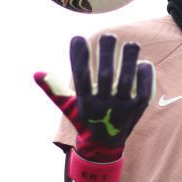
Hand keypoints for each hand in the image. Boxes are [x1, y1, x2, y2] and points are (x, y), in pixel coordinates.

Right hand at [35, 34, 154, 163]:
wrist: (104, 146)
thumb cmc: (85, 119)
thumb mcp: (68, 106)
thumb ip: (54, 89)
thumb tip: (36, 73)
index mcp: (86, 102)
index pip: (81, 76)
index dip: (78, 56)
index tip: (77, 37)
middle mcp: (104, 105)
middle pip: (107, 76)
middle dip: (107, 54)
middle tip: (107, 35)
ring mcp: (122, 108)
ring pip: (128, 81)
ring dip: (128, 61)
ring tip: (130, 44)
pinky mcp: (138, 110)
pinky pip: (144, 91)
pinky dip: (144, 77)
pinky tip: (142, 62)